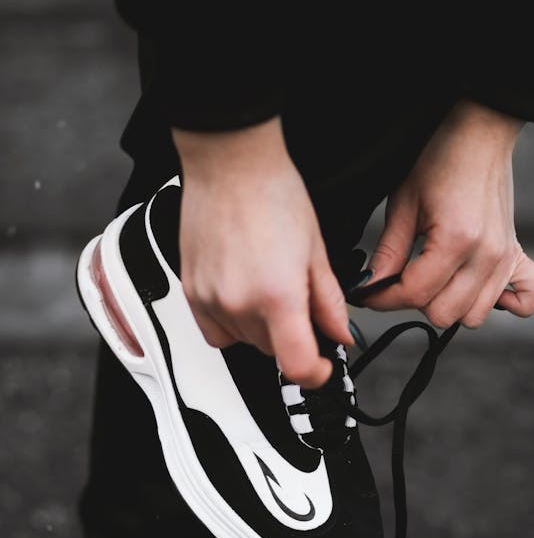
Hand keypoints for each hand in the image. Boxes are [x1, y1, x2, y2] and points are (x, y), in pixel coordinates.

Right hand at [173, 118, 352, 387]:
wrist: (230, 163)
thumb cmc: (272, 193)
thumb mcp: (317, 251)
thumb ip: (329, 302)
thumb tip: (339, 333)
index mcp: (277, 295)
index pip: (297, 366)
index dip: (317, 374)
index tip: (324, 365)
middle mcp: (239, 304)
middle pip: (273, 353)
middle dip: (293, 338)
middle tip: (302, 305)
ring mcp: (210, 300)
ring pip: (244, 343)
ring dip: (263, 330)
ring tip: (271, 287)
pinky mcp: (191, 291)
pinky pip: (215, 331)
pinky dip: (234, 323)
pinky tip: (245, 295)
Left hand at [362, 100, 533, 327]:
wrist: (479, 132)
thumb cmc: (439, 159)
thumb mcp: (403, 203)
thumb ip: (388, 252)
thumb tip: (371, 286)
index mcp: (456, 240)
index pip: (415, 294)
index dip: (383, 298)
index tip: (368, 293)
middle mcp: (486, 255)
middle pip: (444, 313)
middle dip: (415, 300)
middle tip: (404, 276)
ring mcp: (505, 258)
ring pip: (473, 316)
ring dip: (450, 304)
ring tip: (437, 277)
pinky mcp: (517, 255)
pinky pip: (526, 300)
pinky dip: (505, 303)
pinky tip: (478, 286)